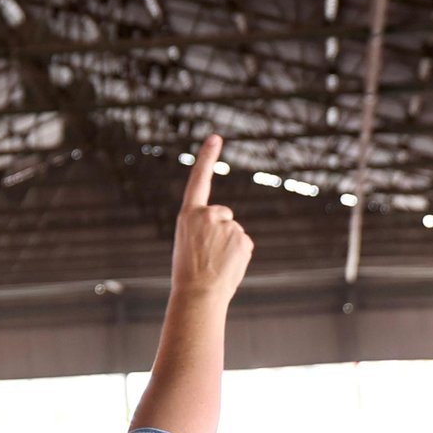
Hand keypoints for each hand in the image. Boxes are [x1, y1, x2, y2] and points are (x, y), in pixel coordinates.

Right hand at [170, 136, 253, 305]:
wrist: (197, 294)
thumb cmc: (189, 274)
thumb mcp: (188, 244)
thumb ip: (205, 230)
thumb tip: (229, 231)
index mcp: (188, 215)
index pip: (198, 180)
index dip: (207, 157)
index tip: (215, 138)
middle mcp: (208, 215)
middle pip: (223, 215)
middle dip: (221, 231)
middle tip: (208, 255)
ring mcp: (227, 225)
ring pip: (234, 232)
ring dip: (230, 246)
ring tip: (216, 264)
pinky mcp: (242, 238)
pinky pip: (244, 244)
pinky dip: (239, 255)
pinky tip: (228, 267)